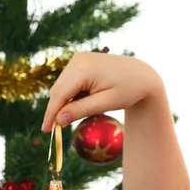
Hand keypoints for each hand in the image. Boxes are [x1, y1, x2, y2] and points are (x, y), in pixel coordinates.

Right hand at [41, 52, 162, 131]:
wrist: (143, 75)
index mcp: (83, 68)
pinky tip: (87, 102)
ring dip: (66, 102)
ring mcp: (78, 59)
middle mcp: (77, 60)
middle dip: (57, 109)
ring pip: (63, 86)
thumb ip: (82, 110)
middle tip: (57, 130)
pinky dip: (73, 95)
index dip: (51, 113)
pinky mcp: (81, 62)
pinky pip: (70, 82)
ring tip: (86, 111)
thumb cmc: (129, 90)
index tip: (45, 130)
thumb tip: (58, 119)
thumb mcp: (107, 103)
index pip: (60, 94)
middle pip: (58, 90)